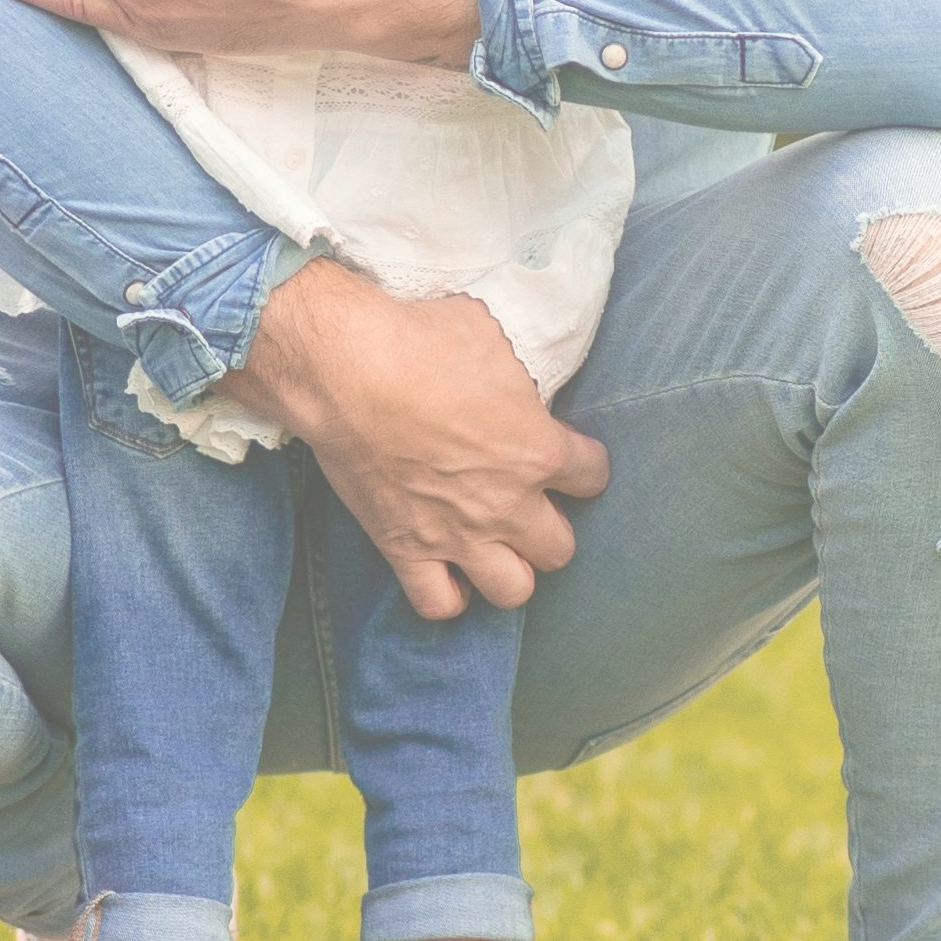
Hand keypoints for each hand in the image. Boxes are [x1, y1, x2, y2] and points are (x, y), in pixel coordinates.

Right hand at [230, 260, 607, 617]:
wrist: (347, 371)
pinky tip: (446, 570)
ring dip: (510, 569)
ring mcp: (458, 535)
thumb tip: (525, 375)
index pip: (593, 476)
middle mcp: (508, 505)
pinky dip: (447, 593)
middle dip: (550, 527)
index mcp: (539, 451)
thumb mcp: (497, 337)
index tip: (567, 454)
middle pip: (560, 548)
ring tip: (495, 546)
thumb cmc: (423, 342)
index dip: (583, 464)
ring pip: (514, 589)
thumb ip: (524, 373)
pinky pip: (439, 603)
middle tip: (527, 502)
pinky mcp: (406, 549)